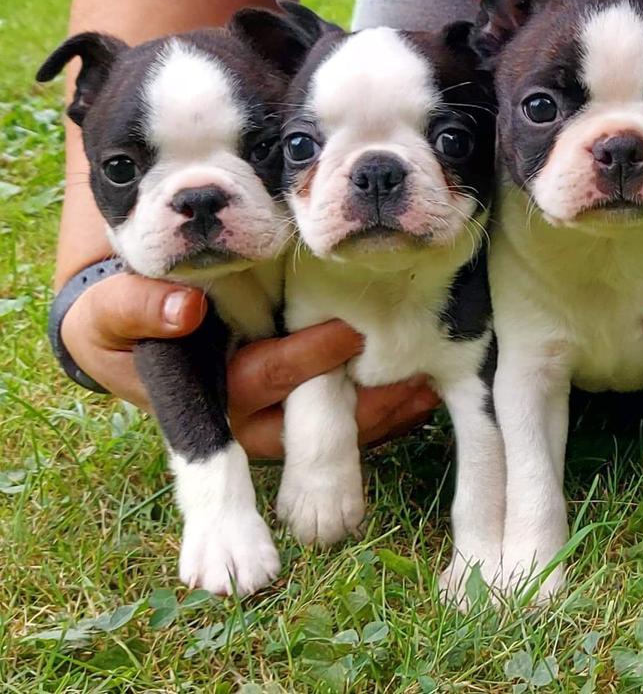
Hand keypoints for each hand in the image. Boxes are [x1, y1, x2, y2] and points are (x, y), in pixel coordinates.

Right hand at [59, 273, 439, 458]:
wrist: (126, 338)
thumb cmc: (123, 319)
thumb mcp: (112, 311)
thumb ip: (136, 306)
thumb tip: (183, 309)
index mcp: (201, 393)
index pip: (262, 378)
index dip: (306, 361)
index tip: (351, 334)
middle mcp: (241, 418)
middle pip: (310, 422)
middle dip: (364, 408)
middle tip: (414, 379)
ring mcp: (268, 424)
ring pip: (332, 437)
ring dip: (383, 419)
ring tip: (429, 391)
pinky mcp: (291, 421)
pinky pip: (342, 432)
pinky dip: (382, 419)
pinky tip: (422, 398)